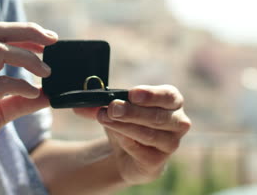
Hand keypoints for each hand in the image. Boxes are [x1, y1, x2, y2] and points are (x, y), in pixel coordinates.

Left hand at [74, 85, 190, 184]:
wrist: (129, 153)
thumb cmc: (127, 122)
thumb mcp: (115, 109)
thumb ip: (99, 103)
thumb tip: (78, 103)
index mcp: (172, 101)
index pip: (168, 96)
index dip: (151, 95)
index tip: (132, 94)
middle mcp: (178, 122)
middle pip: (158, 116)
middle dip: (132, 112)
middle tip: (112, 108)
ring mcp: (171, 144)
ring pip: (150, 134)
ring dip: (125, 126)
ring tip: (104, 118)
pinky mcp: (159, 161)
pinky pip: (143, 152)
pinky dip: (128, 143)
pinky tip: (117, 136)